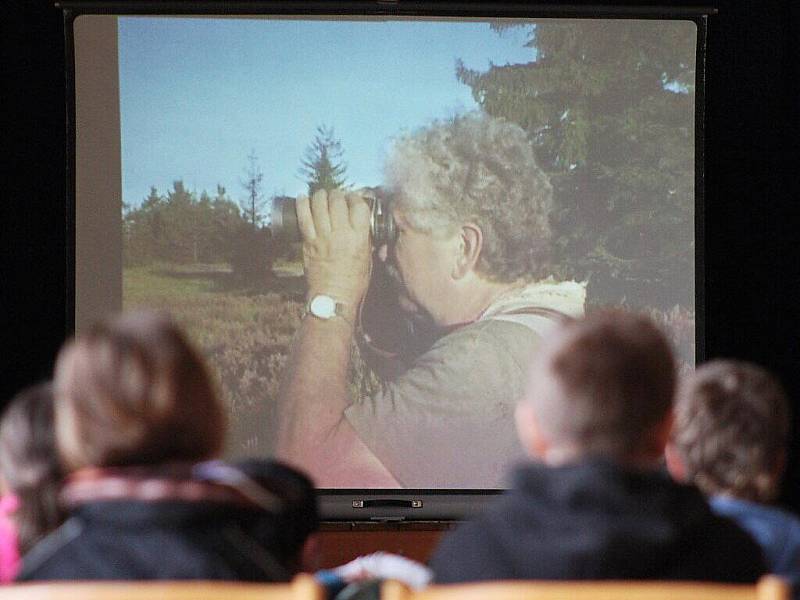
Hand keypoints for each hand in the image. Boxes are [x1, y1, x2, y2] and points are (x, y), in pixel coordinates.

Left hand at [297, 189, 370, 312]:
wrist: (333, 299)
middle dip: (337, 194)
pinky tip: (303, 198)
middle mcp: (341, 234)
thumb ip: (364, 238)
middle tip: (337, 196)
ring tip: (322, 195)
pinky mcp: (308, 242)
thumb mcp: (367, 258)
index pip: (358, 206)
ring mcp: (323, 237)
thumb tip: (361, 224)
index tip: (354, 199)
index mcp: (359, 238)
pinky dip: (302, 204)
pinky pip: (303, 217)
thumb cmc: (354, 283)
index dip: (355, 198)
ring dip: (321, 195)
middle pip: (337, 201)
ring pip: (319, 204)